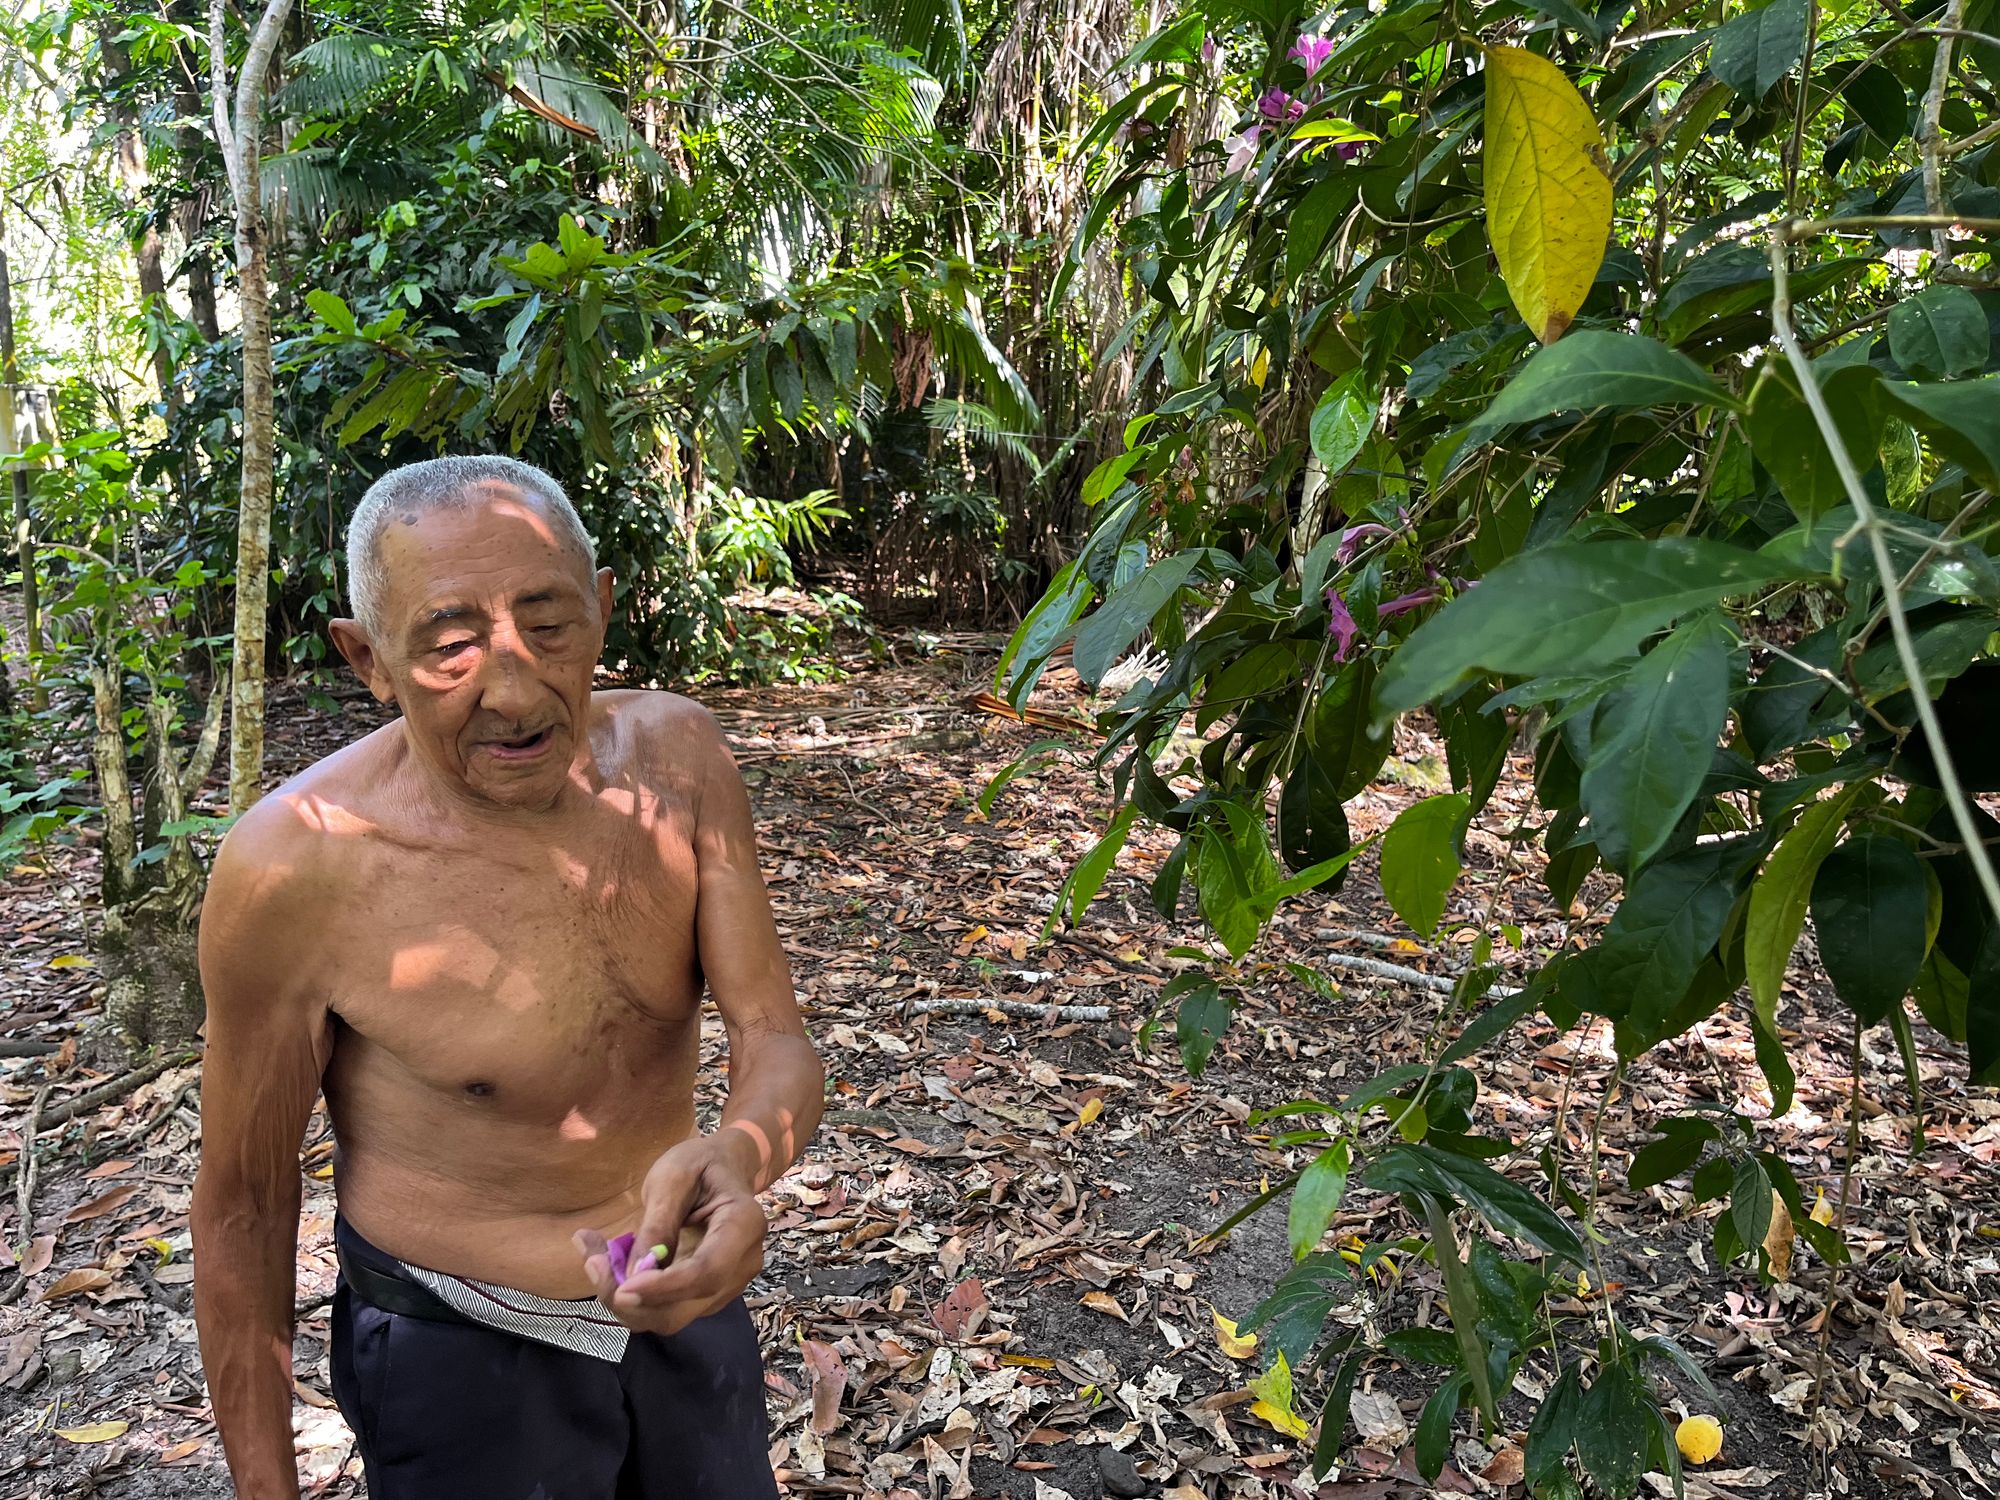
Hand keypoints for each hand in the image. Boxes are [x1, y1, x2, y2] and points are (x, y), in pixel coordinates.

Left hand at [573, 1132, 766, 1336]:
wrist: (724, 1168)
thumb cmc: (699, 1165)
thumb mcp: (673, 1178)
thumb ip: (657, 1224)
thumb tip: (633, 1274)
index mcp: (743, 1225)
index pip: (707, 1272)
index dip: (664, 1287)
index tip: (621, 1288)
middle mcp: (741, 1265)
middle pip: (685, 1307)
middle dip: (633, 1301)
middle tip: (592, 1262)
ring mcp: (726, 1285)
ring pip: (670, 1316)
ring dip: (626, 1300)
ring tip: (595, 1256)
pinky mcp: (704, 1296)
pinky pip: (665, 1309)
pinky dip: (633, 1297)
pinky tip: (612, 1264)